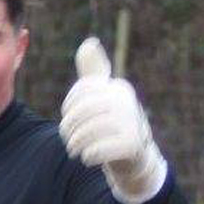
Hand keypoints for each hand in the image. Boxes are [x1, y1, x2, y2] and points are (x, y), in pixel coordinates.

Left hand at [59, 37, 168, 203]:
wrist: (136, 160)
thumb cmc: (113, 126)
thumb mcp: (104, 97)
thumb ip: (94, 73)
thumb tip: (89, 43)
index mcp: (119, 88)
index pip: (83, 90)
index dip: (69, 105)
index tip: (69, 117)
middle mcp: (127, 102)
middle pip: (83, 111)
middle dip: (69, 127)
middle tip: (67, 140)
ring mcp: (132, 123)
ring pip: (88, 131)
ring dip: (75, 144)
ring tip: (74, 150)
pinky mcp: (132, 145)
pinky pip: (98, 149)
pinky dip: (88, 156)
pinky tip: (88, 158)